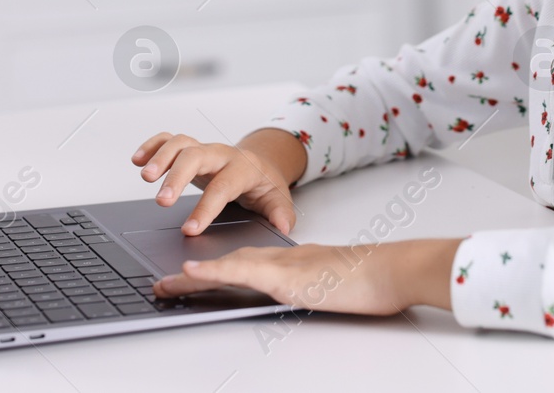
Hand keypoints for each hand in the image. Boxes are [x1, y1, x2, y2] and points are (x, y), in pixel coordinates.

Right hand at [131, 129, 302, 235]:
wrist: (261, 164)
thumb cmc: (265, 185)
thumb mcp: (278, 199)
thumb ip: (280, 213)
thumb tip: (283, 227)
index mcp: (243, 169)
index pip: (222, 186)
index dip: (205, 208)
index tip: (190, 229)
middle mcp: (221, 154)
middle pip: (196, 156)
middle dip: (177, 177)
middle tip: (161, 201)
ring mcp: (204, 149)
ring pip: (180, 142)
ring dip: (160, 157)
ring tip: (145, 177)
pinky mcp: (190, 149)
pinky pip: (168, 139)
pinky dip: (152, 146)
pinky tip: (137, 160)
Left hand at [151, 239, 461, 315]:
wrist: (393, 270)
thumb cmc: (370, 280)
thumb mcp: (332, 287)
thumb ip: (313, 287)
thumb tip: (303, 294)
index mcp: (289, 264)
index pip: (242, 266)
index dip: (212, 274)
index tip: (185, 281)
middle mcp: (280, 260)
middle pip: (226, 265)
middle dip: (192, 277)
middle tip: (160, 286)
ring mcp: (282, 266)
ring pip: (227, 267)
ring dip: (193, 277)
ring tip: (163, 285)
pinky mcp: (287, 276)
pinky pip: (242, 272)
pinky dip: (214, 272)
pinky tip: (192, 273)